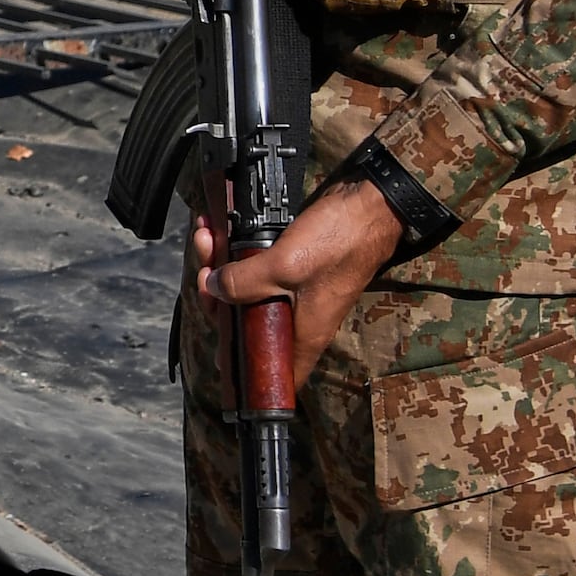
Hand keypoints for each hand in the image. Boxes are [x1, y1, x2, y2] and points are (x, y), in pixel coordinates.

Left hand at [191, 178, 403, 379]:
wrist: (369, 204)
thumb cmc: (338, 243)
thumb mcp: (284, 266)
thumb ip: (244, 282)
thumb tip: (213, 289)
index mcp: (302, 334)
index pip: (272, 370)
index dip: (242, 364)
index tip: (216, 339)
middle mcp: (298, 319)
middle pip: (245, 321)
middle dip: (217, 295)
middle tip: (205, 267)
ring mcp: (294, 292)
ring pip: (246, 290)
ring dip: (221, 266)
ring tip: (207, 236)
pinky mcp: (291, 267)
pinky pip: (255, 267)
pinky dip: (235, 252)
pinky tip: (219, 230)